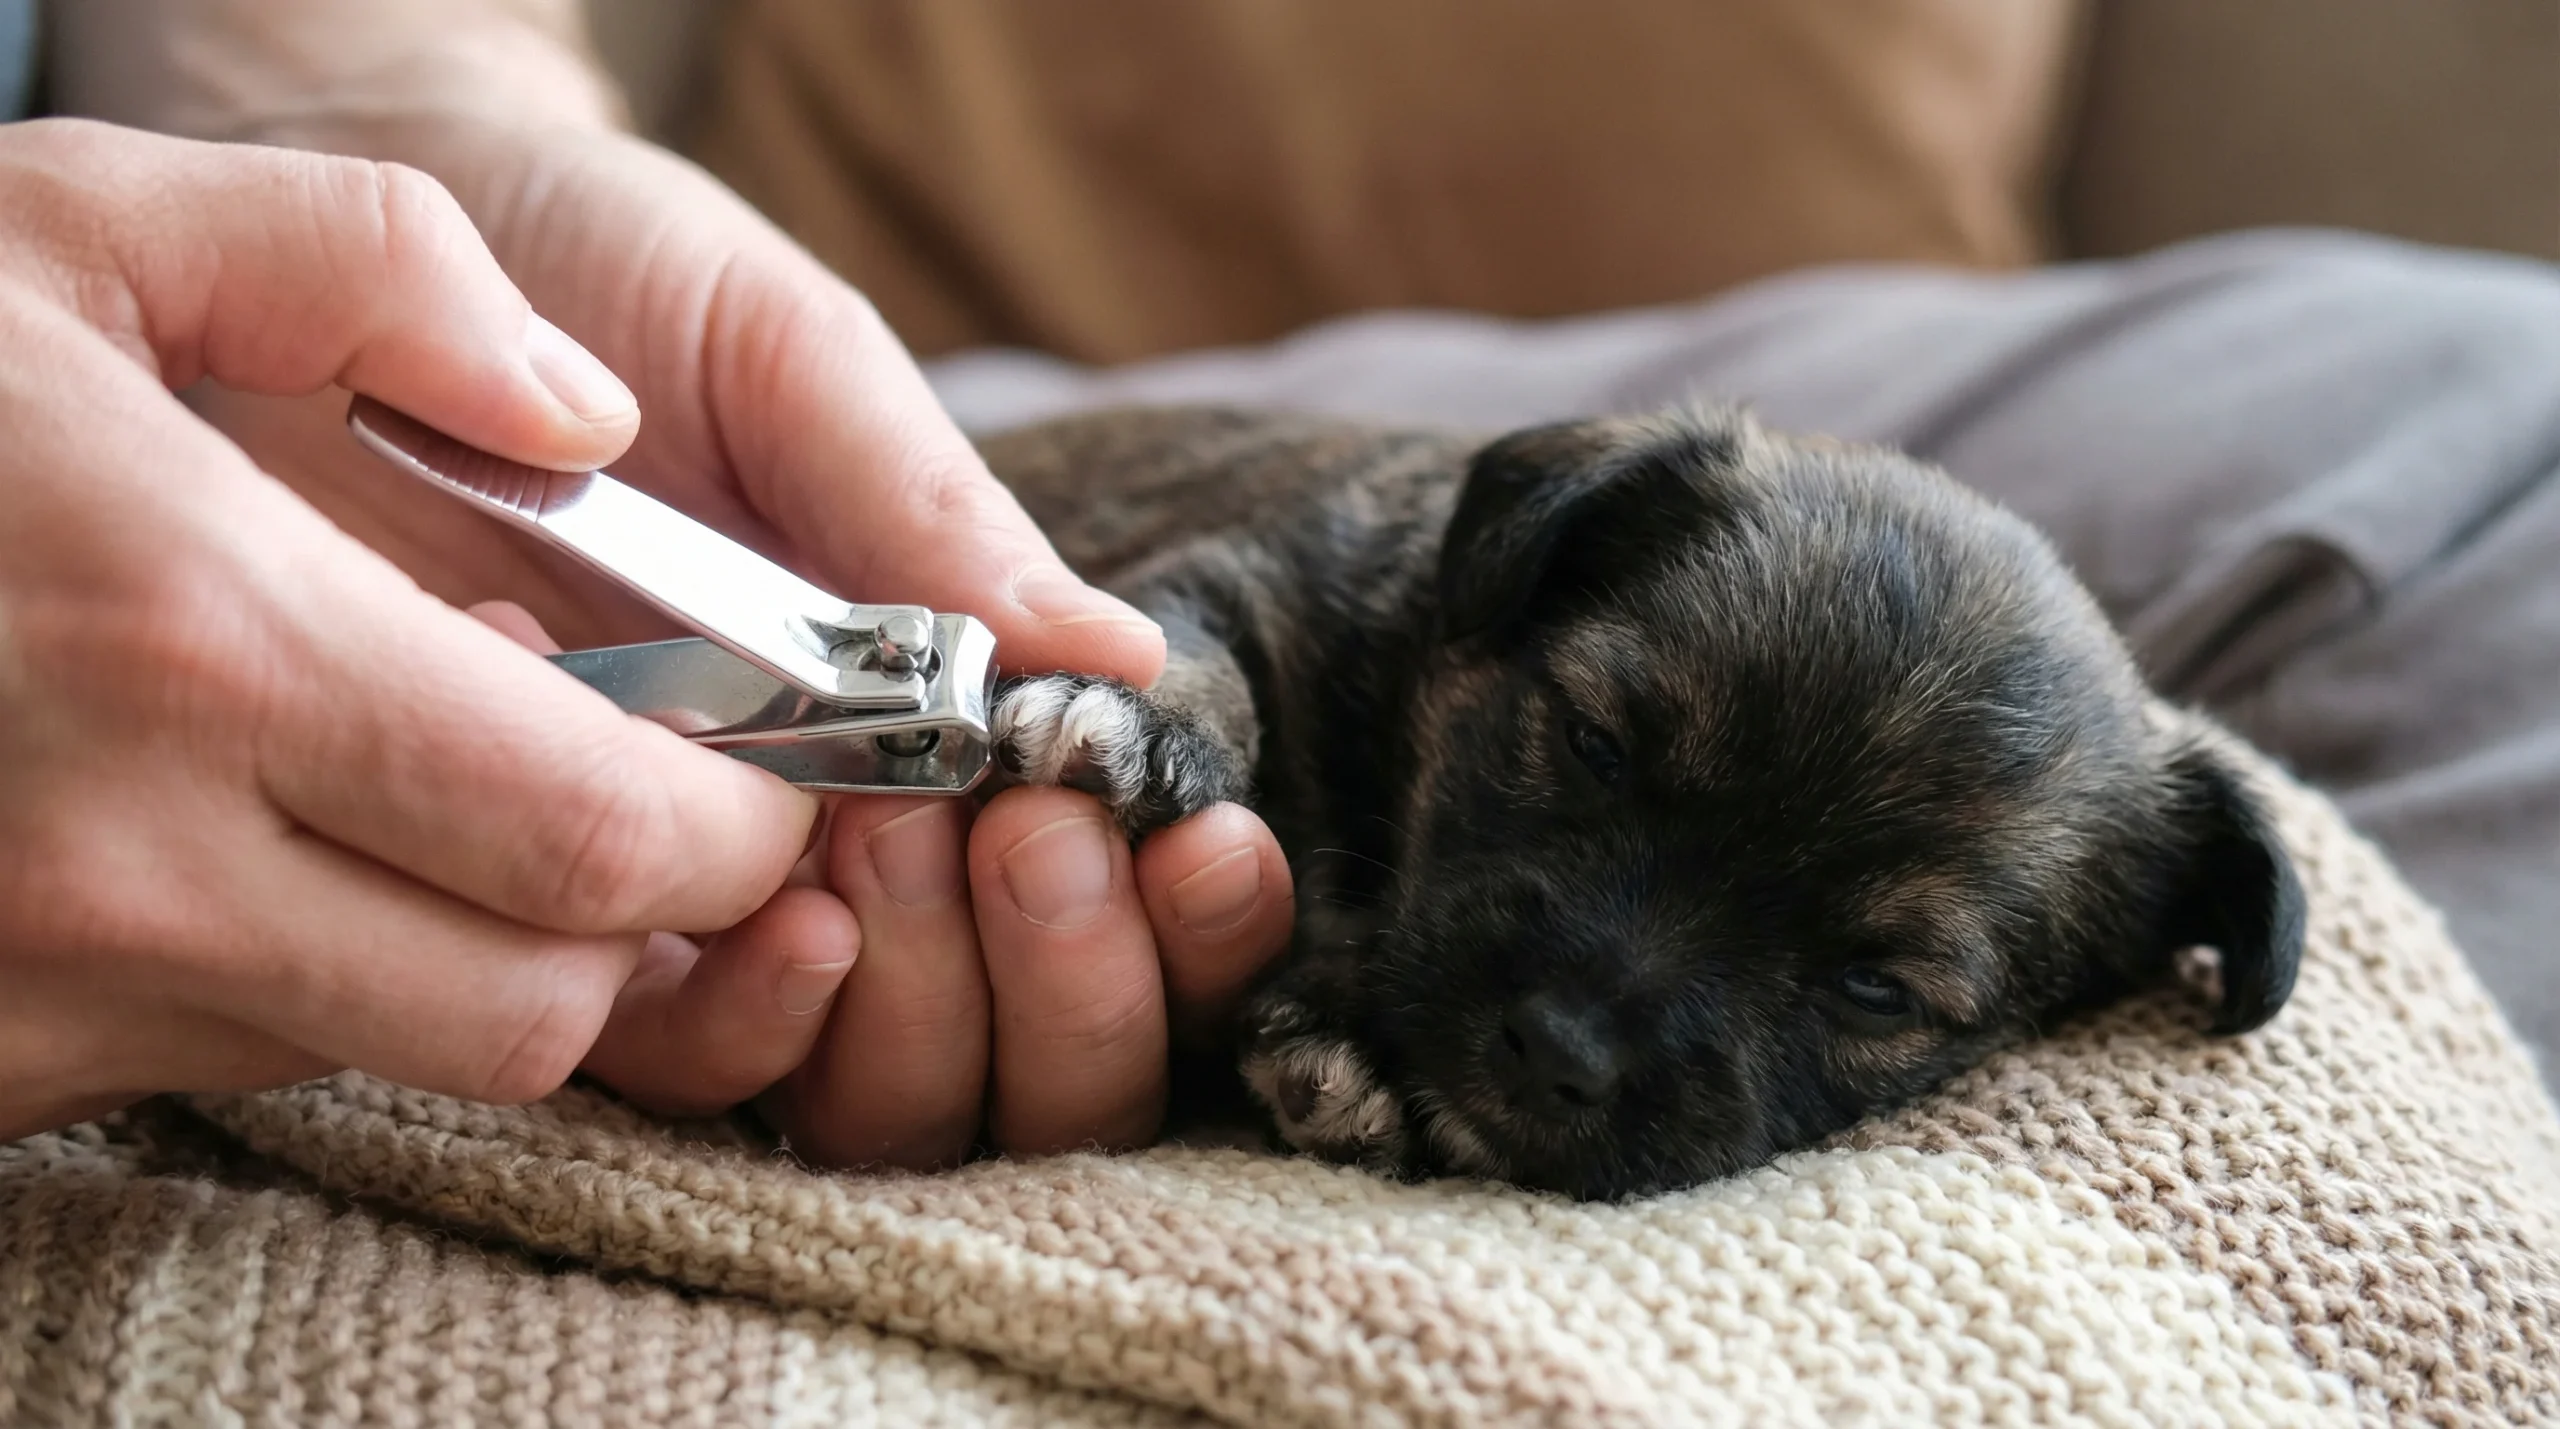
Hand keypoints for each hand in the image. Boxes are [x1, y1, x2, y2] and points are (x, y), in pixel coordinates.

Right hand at [0, 119, 818, 1139]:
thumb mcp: (80, 227)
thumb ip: (372, 265)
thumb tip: (587, 418)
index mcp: (199, 644)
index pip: (597, 841)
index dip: (739, 824)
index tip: (762, 766)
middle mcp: (129, 865)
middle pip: (534, 1007)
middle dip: (646, 919)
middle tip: (654, 803)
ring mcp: (45, 989)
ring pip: (405, 1052)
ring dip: (487, 942)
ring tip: (432, 778)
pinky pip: (250, 1058)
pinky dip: (328, 969)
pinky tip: (276, 828)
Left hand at [192, 115, 1297, 1166]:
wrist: (347, 263)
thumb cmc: (604, 282)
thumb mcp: (786, 360)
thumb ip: (931, 515)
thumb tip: (1125, 665)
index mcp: (949, 710)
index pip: (1120, 889)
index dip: (1183, 920)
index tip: (1189, 849)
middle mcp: (845, 836)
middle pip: (1019, 1042)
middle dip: (1065, 980)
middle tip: (1023, 837)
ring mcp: (698, 895)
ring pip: (869, 1085)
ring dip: (916, 1006)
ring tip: (879, 847)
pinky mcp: (533, 924)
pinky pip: (662, 1053)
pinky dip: (727, 1003)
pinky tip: (696, 854)